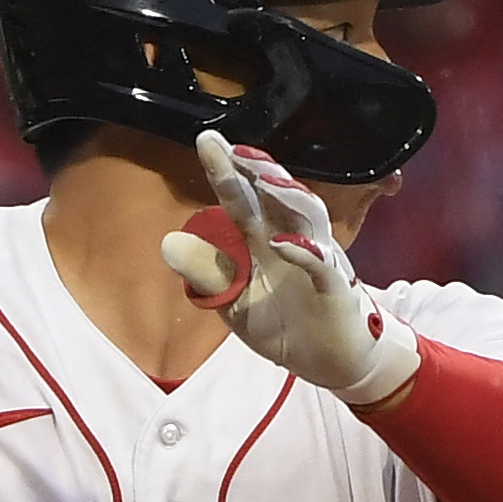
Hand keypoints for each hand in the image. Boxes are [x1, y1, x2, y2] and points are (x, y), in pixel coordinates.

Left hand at [160, 133, 420, 405]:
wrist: (328, 361)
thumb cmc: (283, 324)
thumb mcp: (234, 303)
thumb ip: (207, 274)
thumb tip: (168, 243)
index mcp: (263, 240)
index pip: (242, 199)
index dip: (226, 171)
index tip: (206, 139)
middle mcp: (292, 238)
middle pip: (277, 195)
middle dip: (259, 169)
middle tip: (234, 148)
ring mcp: (317, 259)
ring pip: (307, 216)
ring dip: (286, 195)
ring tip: (263, 178)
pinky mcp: (335, 288)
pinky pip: (322, 265)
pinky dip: (305, 253)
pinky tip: (284, 243)